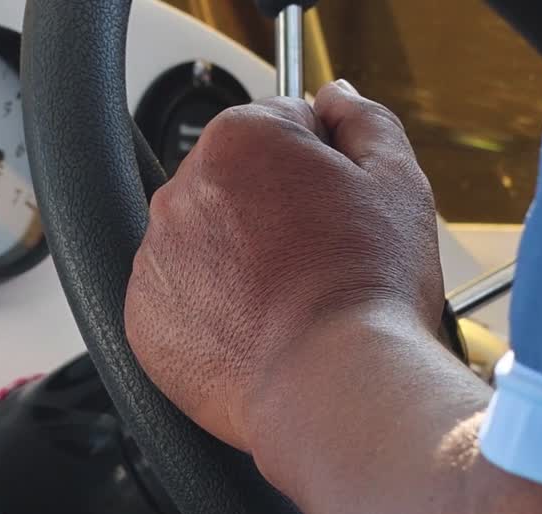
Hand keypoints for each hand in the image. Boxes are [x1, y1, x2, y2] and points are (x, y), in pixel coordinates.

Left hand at [125, 80, 443, 452]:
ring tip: (288, 302)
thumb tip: (335, 99)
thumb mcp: (397, 183)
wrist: (333, 386)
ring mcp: (156, 257)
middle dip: (273, 210)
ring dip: (238, 261)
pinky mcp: (144, 319)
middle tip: (318, 260)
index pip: (282, 127)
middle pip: (236, 184)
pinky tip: (255, 330)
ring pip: (204, 242)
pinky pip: (179, 301)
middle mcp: (183, 190)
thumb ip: (364, 120)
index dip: (322, 166)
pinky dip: (210, 312)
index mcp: (240, 140)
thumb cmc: (367, 290)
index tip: (339, 208)